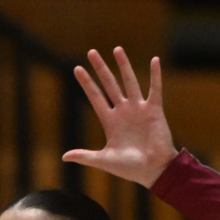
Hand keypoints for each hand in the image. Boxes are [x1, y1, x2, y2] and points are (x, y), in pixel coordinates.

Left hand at [61, 48, 176, 189]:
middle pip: (109, 84)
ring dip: (124, 65)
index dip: (86, 83)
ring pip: (129, 82)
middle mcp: (123, 112)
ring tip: (117, 49)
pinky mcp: (154, 110)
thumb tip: (64, 157)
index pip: (95, 97)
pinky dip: (155, 75)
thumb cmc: (130, 169)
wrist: (154, 171)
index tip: (77, 68)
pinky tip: (155, 60)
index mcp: (110, 122)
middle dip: (100, 68)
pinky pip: (155, 89)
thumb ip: (85, 156)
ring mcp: (138, 109)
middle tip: (91, 52)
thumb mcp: (104, 160)